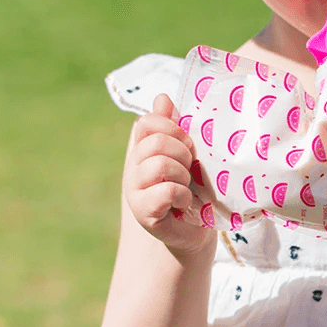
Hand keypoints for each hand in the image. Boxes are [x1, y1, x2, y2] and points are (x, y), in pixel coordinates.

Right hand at [122, 94, 213, 253]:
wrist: (193, 229)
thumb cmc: (191, 186)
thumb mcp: (185, 152)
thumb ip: (173, 126)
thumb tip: (162, 97)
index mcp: (141, 149)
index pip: (145, 122)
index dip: (171, 127)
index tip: (187, 143)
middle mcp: (132, 167)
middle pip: (156, 142)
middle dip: (182, 152)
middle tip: (189, 167)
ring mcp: (134, 191)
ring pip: (161, 165)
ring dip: (183, 175)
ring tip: (186, 186)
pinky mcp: (143, 213)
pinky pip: (167, 191)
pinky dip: (183, 196)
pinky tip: (184, 203)